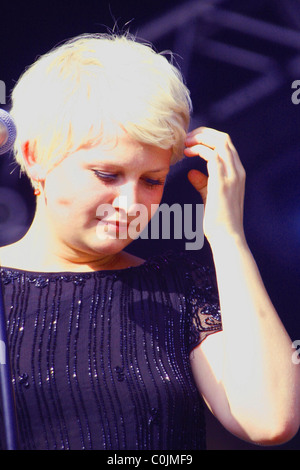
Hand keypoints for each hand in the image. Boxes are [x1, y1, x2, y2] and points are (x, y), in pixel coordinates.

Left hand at [184, 127, 245, 244]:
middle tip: (185, 138)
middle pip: (224, 138)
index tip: (191, 141)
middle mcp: (238, 171)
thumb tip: (192, 172)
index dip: (208, 137)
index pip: (226, 144)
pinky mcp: (222, 182)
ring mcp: (232, 175)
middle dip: (203, 133)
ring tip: (184, 143)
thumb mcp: (210, 196)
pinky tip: (187, 153)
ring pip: (220, 142)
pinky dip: (198, 149)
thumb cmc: (218, 220)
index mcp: (237, 172)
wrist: (226, 237)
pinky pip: (212, 156)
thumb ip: (203, 183)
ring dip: (200, 139)